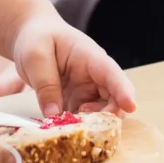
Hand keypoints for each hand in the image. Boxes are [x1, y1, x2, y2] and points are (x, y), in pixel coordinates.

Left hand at [11, 9, 135, 116]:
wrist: (33, 34)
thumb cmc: (37, 38)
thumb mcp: (35, 56)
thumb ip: (45, 84)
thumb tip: (54, 115)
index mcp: (89, 56)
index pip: (111, 73)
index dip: (123, 90)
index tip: (131, 106)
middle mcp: (95, 75)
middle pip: (114, 98)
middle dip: (107, 115)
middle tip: (84, 126)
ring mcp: (88, 89)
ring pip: (102, 111)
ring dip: (91, 123)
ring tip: (70, 125)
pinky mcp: (78, 100)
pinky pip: (84, 118)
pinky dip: (79, 126)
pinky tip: (65, 128)